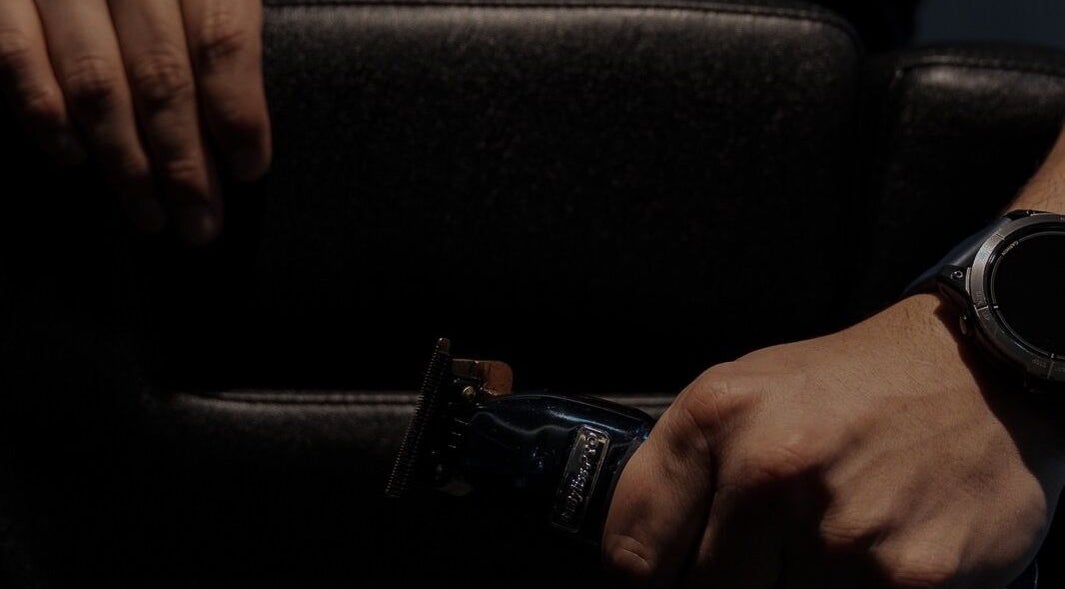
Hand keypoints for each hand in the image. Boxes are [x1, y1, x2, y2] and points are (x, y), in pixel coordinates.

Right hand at [0, 0, 270, 243]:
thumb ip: (222, 18)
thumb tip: (241, 121)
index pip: (221, 40)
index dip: (238, 112)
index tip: (248, 171)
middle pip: (163, 76)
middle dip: (185, 163)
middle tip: (199, 224)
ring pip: (97, 80)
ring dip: (125, 159)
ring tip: (149, 214)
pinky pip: (15, 52)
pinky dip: (42, 109)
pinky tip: (70, 157)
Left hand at [603, 294, 1064, 587]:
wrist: (980, 373)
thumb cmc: (852, 387)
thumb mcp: (746, 393)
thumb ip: (685, 470)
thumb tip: (642, 559)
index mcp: (717, 417)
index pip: (633, 551)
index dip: (650, 576)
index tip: (671, 575)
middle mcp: (769, 471)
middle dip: (728, 581)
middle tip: (768, 553)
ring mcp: (838, 532)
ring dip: (794, 587)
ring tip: (827, 541)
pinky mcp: (903, 580)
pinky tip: (871, 556)